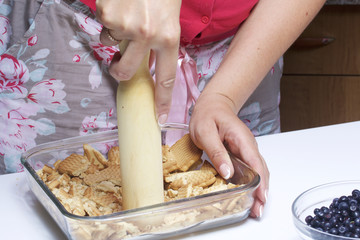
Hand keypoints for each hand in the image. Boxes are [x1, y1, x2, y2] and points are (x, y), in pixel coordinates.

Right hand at [96, 0, 180, 122]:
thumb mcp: (171, 19)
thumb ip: (162, 43)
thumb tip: (151, 65)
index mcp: (169, 38)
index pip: (166, 78)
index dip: (162, 100)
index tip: (159, 117)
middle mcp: (146, 35)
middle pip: (126, 72)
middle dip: (119, 71)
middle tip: (119, 64)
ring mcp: (125, 25)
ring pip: (111, 43)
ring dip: (116, 34)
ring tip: (127, 14)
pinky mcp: (107, 15)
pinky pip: (103, 25)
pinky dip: (108, 18)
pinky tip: (119, 5)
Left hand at [189, 93, 268, 217]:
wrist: (213, 105)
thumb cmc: (208, 115)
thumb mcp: (206, 132)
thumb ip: (216, 151)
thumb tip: (228, 172)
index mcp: (242, 139)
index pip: (256, 162)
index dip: (260, 182)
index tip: (261, 197)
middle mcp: (248, 145)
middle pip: (261, 170)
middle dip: (262, 191)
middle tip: (258, 210)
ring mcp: (246, 150)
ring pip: (258, 171)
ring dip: (259, 189)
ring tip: (256, 208)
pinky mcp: (242, 154)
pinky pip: (250, 169)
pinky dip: (252, 183)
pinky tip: (250, 193)